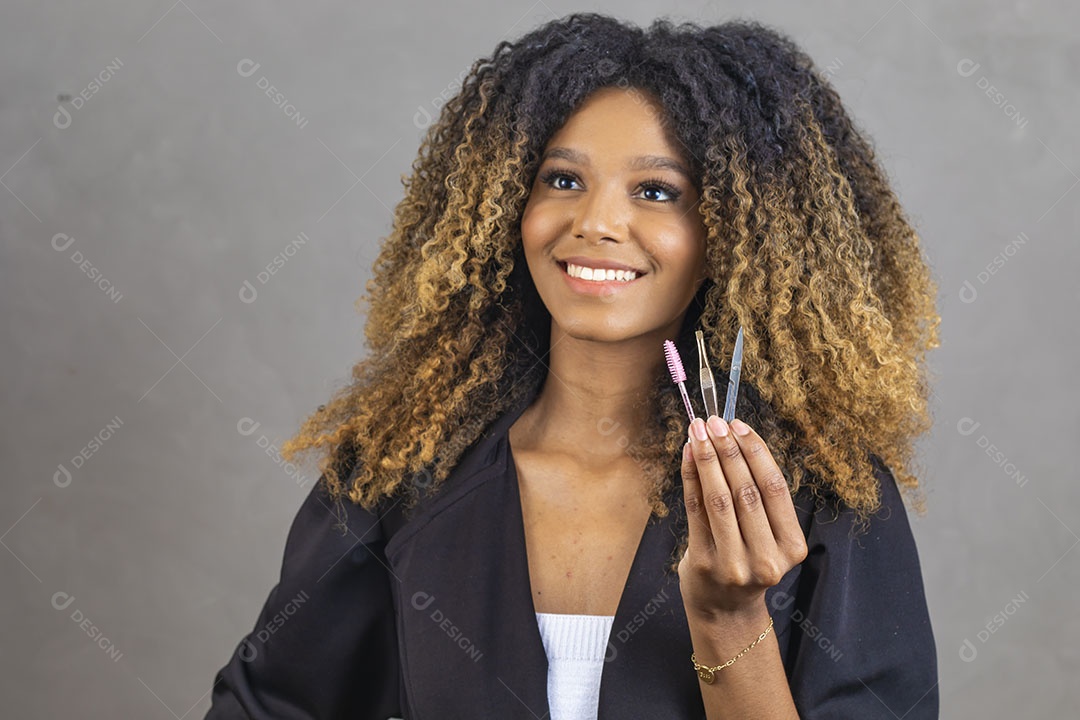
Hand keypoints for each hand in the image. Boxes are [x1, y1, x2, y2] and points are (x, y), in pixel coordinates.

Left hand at [677, 415, 807, 618]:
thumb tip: (735, 439)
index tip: (739, 426)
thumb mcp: (767, 536)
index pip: (775, 488)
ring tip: (698, 432)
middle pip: (746, 491)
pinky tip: (688, 456)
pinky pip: (696, 510)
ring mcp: (735, 564)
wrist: (725, 611)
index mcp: (792, 547)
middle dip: (728, 450)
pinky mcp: (705, 563)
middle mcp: (767, 558)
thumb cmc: (747, 562)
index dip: (756, 452)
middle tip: (714, 421)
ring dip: (707, 459)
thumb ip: (758, 497)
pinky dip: (691, 478)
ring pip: (720, 499)